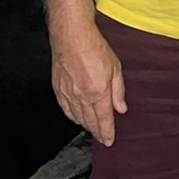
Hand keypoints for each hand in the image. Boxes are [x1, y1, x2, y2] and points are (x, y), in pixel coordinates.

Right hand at [50, 22, 126, 145]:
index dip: (106, 132)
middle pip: (89, 121)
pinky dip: (72, 116)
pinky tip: (76, 118)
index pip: (103, 119)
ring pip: (76, 117)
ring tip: (92, 130)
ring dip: (85, 125)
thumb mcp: (115, 68)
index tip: (109, 141)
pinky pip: (65, 109)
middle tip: (101, 138)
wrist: (71, 37)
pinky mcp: (58, 89)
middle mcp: (81, 96)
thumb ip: (118, 91)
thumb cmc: (95, 48)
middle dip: (96, 131)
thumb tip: (120, 109)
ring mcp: (67, 93)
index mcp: (98, 92)